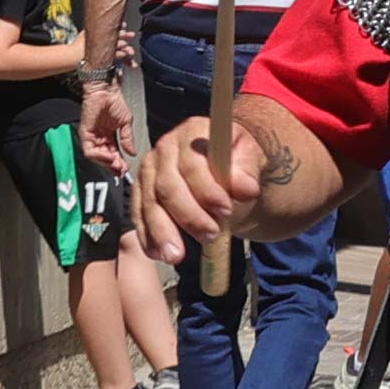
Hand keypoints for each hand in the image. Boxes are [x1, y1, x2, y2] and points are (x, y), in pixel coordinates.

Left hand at [80, 75, 133, 173]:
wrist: (106, 91)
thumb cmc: (115, 102)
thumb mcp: (126, 123)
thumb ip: (127, 139)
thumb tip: (132, 152)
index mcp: (109, 137)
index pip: (113, 155)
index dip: (119, 164)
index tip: (126, 169)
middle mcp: (99, 138)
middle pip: (104, 159)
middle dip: (113, 166)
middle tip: (122, 170)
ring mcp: (91, 137)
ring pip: (96, 158)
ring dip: (107, 163)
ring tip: (116, 164)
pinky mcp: (85, 134)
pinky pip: (89, 151)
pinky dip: (99, 157)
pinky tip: (110, 157)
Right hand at [135, 112, 265, 262]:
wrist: (224, 165)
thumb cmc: (236, 161)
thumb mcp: (250, 158)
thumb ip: (247, 171)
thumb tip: (245, 189)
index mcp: (192, 132)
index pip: (193, 163)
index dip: (207, 189)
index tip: (226, 210)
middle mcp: (165, 149)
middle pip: (168, 186)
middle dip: (188, 215)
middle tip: (210, 236)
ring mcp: (149, 170)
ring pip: (150, 203)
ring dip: (163, 232)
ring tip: (177, 255)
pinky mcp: (141, 190)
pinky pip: (138, 215)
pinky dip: (147, 236)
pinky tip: (157, 253)